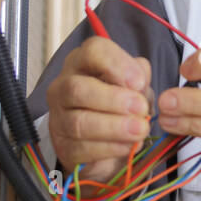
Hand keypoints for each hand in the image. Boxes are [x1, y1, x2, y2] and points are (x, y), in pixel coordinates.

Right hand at [46, 36, 152, 181]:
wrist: (109, 139)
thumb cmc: (122, 101)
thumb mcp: (136, 83)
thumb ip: (139, 76)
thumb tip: (138, 84)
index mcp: (83, 62)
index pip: (92, 51)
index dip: (117, 64)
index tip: (139, 82)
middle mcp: (64, 87)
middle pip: (77, 89)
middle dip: (113, 100)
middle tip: (141, 109)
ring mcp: (59, 118)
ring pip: (79, 122)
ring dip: (114, 127)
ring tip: (140, 130)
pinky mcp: (62, 147)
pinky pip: (81, 149)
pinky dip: (109, 148)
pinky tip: (128, 146)